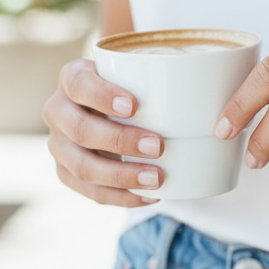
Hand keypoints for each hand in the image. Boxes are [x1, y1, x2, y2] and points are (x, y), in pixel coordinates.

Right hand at [43, 58, 165, 206]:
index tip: (135, 106)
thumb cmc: (132, 85)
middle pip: (81, 130)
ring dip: (121, 176)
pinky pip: (89, 192)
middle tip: (159, 145)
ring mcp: (58, 144)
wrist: (107, 106)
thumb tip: (210, 90)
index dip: (103, 96)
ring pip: (82, 167)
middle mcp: (57, 110)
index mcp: (72, 78)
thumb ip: (158, 75)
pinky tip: (149, 195)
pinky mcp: (65, 171)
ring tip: (157, 178)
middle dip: (120, 141)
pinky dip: (121, 197)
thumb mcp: (137, 71)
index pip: (80, 84)